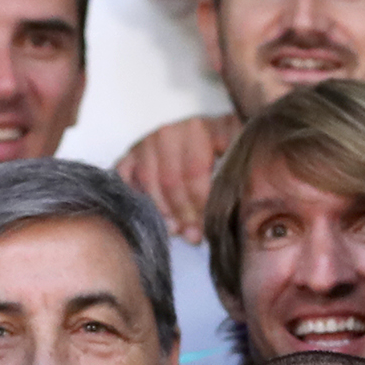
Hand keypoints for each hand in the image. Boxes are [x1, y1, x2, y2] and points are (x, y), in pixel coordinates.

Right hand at [115, 113, 236, 244]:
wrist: (205, 133)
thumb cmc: (226, 145)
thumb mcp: (239, 146)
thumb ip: (239, 163)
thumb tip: (236, 193)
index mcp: (196, 128)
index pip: (194, 171)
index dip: (200, 202)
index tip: (208, 224)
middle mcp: (167, 132)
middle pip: (171, 180)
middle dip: (183, 213)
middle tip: (193, 235)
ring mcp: (146, 142)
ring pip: (148, 182)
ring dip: (162, 210)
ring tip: (176, 229)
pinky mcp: (131, 154)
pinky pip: (125, 178)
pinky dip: (136, 198)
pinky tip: (153, 215)